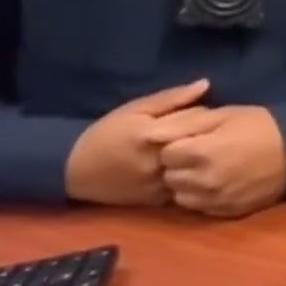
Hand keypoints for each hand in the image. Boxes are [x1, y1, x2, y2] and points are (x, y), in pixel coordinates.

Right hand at [64, 79, 210, 206]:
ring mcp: (159, 184)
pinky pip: (186, 186)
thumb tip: (205, 84)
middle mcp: (159, 162)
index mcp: (153, 134)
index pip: (200, 120)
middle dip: (209, 137)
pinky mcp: (158, 201)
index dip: (208, 114)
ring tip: (200, 150)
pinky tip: (187, 168)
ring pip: (196, 169)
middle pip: (202, 146)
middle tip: (208, 132)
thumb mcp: (136, 109)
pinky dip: (190, 176)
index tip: (207, 113)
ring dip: (201, 159)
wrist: (77, 170)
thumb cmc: (107, 133)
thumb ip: (172, 98)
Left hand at [143, 105, 285, 218]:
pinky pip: (199, 208)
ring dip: (187, 184)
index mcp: (199, 152)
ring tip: (205, 169)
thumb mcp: (223, 114)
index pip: (165, 154)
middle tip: (198, 153)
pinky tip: (218, 182)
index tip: (190, 139)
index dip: (175, 145)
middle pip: (170, 177)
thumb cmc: (258, 125)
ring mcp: (215, 199)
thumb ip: (185, 123)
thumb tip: (150, 133)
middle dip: (178, 165)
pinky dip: (202, 196)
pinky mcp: (227, 211)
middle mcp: (203, 181)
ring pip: (181, 197)